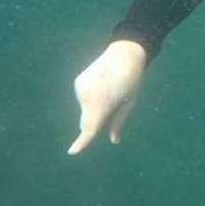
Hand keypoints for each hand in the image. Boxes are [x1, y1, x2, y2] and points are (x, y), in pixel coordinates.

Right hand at [68, 40, 146, 154]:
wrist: (124, 53)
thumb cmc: (131, 80)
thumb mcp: (129, 103)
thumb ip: (118, 122)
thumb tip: (114, 141)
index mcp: (103, 102)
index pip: (90, 127)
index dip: (82, 142)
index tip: (73, 152)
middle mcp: (88, 95)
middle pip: (88, 120)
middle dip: (95, 122)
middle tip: (115, 102)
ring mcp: (80, 87)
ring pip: (86, 109)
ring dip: (95, 107)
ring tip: (109, 89)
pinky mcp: (78, 82)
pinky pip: (84, 99)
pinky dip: (91, 98)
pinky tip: (101, 84)